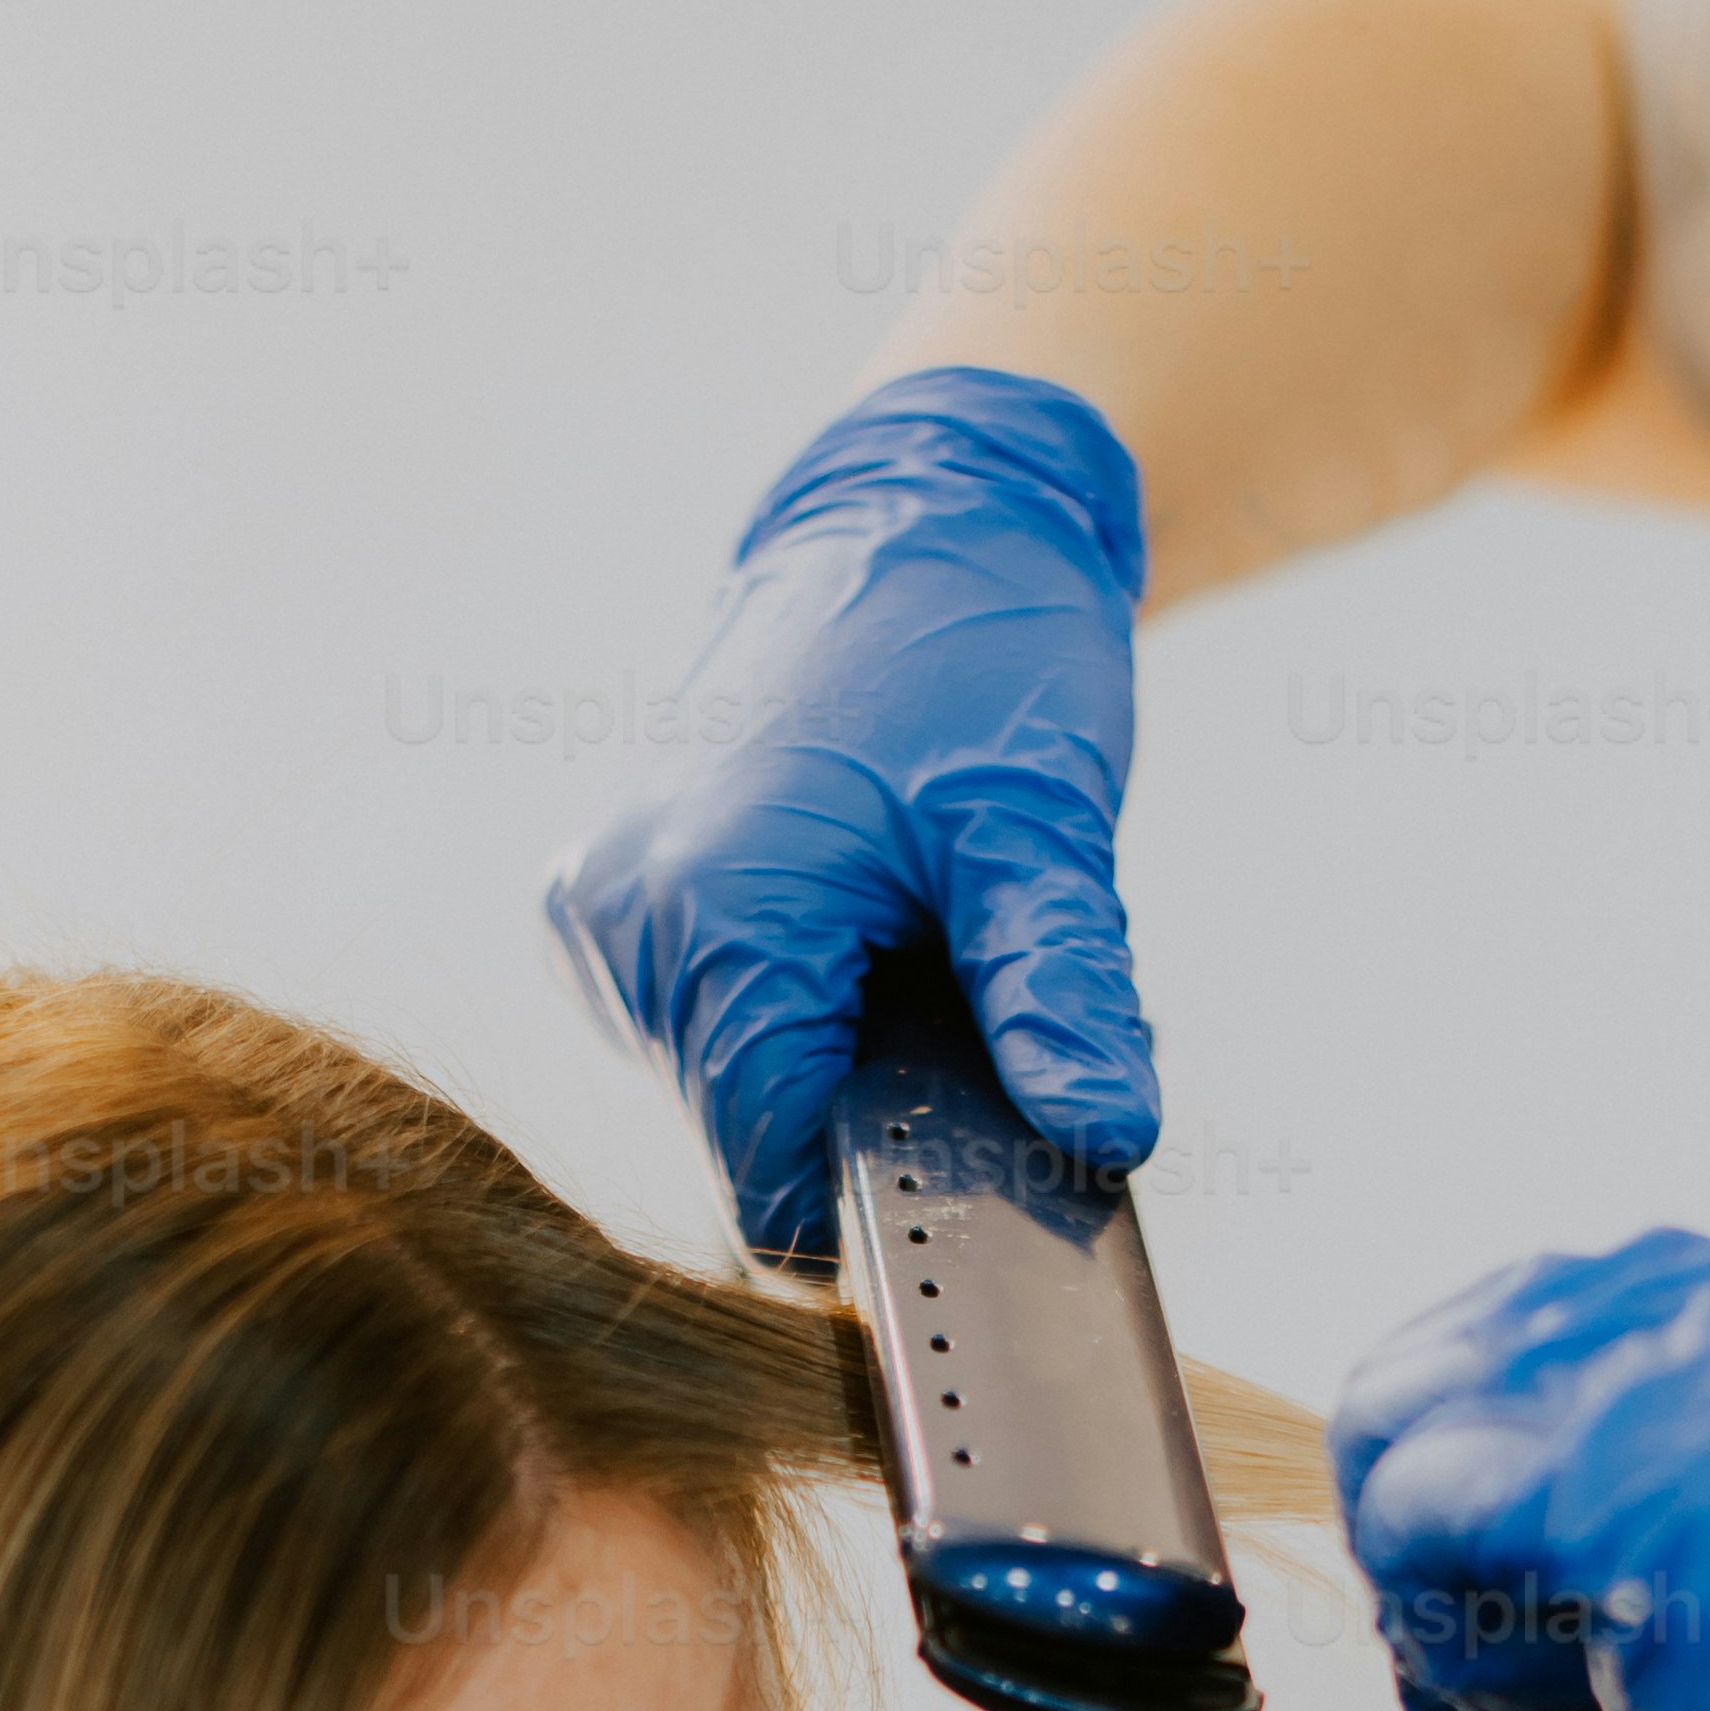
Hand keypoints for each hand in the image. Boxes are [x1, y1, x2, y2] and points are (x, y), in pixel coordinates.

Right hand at [544, 369, 1160, 1261]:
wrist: (919, 509)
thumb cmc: (979, 646)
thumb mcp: (1040, 833)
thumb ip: (1059, 1000)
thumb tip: (1106, 1134)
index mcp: (711, 913)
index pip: (770, 1166)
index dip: (883, 1201)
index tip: (980, 1177)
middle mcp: (623, 923)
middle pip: (748, 1132)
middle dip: (871, 1111)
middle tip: (970, 1004)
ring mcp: (603, 912)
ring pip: (726, 1085)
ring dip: (831, 1059)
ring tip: (910, 940)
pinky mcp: (611, 898)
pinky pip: (705, 1020)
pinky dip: (792, 1008)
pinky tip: (857, 925)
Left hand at [1331, 1231, 1709, 1710]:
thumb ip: (1623, 1483)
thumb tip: (1416, 1477)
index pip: (1496, 1327)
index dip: (1452, 1498)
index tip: (1494, 1631)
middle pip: (1424, 1379)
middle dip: (1420, 1557)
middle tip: (1494, 1709)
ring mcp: (1677, 1378)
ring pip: (1402, 1448)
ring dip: (1437, 1622)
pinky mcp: (1627, 1481)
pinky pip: (1408, 1516)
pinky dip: (1441, 1659)